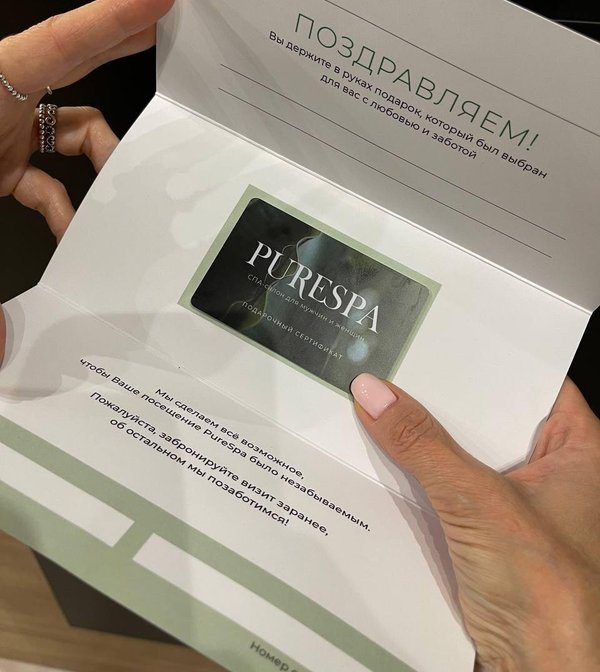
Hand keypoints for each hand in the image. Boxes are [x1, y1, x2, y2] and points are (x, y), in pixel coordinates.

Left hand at [0, 0, 180, 362]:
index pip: (63, 43)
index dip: (118, 16)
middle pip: (75, 59)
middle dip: (125, 44)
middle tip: (175, 30)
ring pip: (70, 130)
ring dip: (104, 163)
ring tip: (126, 196)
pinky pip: (46, 175)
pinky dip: (67, 203)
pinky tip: (76, 232)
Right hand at [351, 374, 599, 670]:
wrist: (538, 668)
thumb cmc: (549, 592)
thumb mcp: (480, 501)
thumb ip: (424, 445)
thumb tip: (377, 395)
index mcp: (577, 448)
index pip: (527, 380)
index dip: (484, 357)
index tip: (437, 335)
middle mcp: (548, 468)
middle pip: (486, 416)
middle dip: (440, 398)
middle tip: (394, 365)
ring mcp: (514, 500)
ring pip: (462, 452)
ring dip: (424, 437)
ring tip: (379, 401)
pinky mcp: (485, 528)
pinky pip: (446, 486)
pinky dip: (417, 473)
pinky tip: (382, 454)